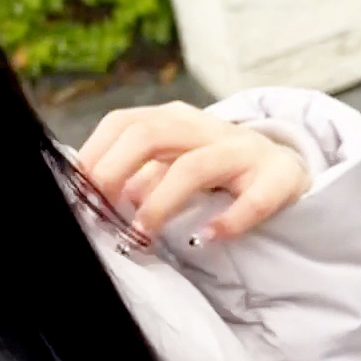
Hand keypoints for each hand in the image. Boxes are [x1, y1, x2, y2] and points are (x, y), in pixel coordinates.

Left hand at [75, 101, 312, 242]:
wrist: (284, 172)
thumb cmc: (213, 172)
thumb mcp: (169, 167)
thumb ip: (133, 178)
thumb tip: (89, 197)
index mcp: (171, 120)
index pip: (122, 123)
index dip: (94, 155)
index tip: (77, 192)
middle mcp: (203, 128)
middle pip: (150, 135)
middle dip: (115, 173)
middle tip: (100, 212)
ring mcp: (242, 150)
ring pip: (194, 166)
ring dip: (159, 204)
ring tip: (142, 235)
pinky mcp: (277, 177)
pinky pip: (253, 198)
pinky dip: (228, 220)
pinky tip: (205, 239)